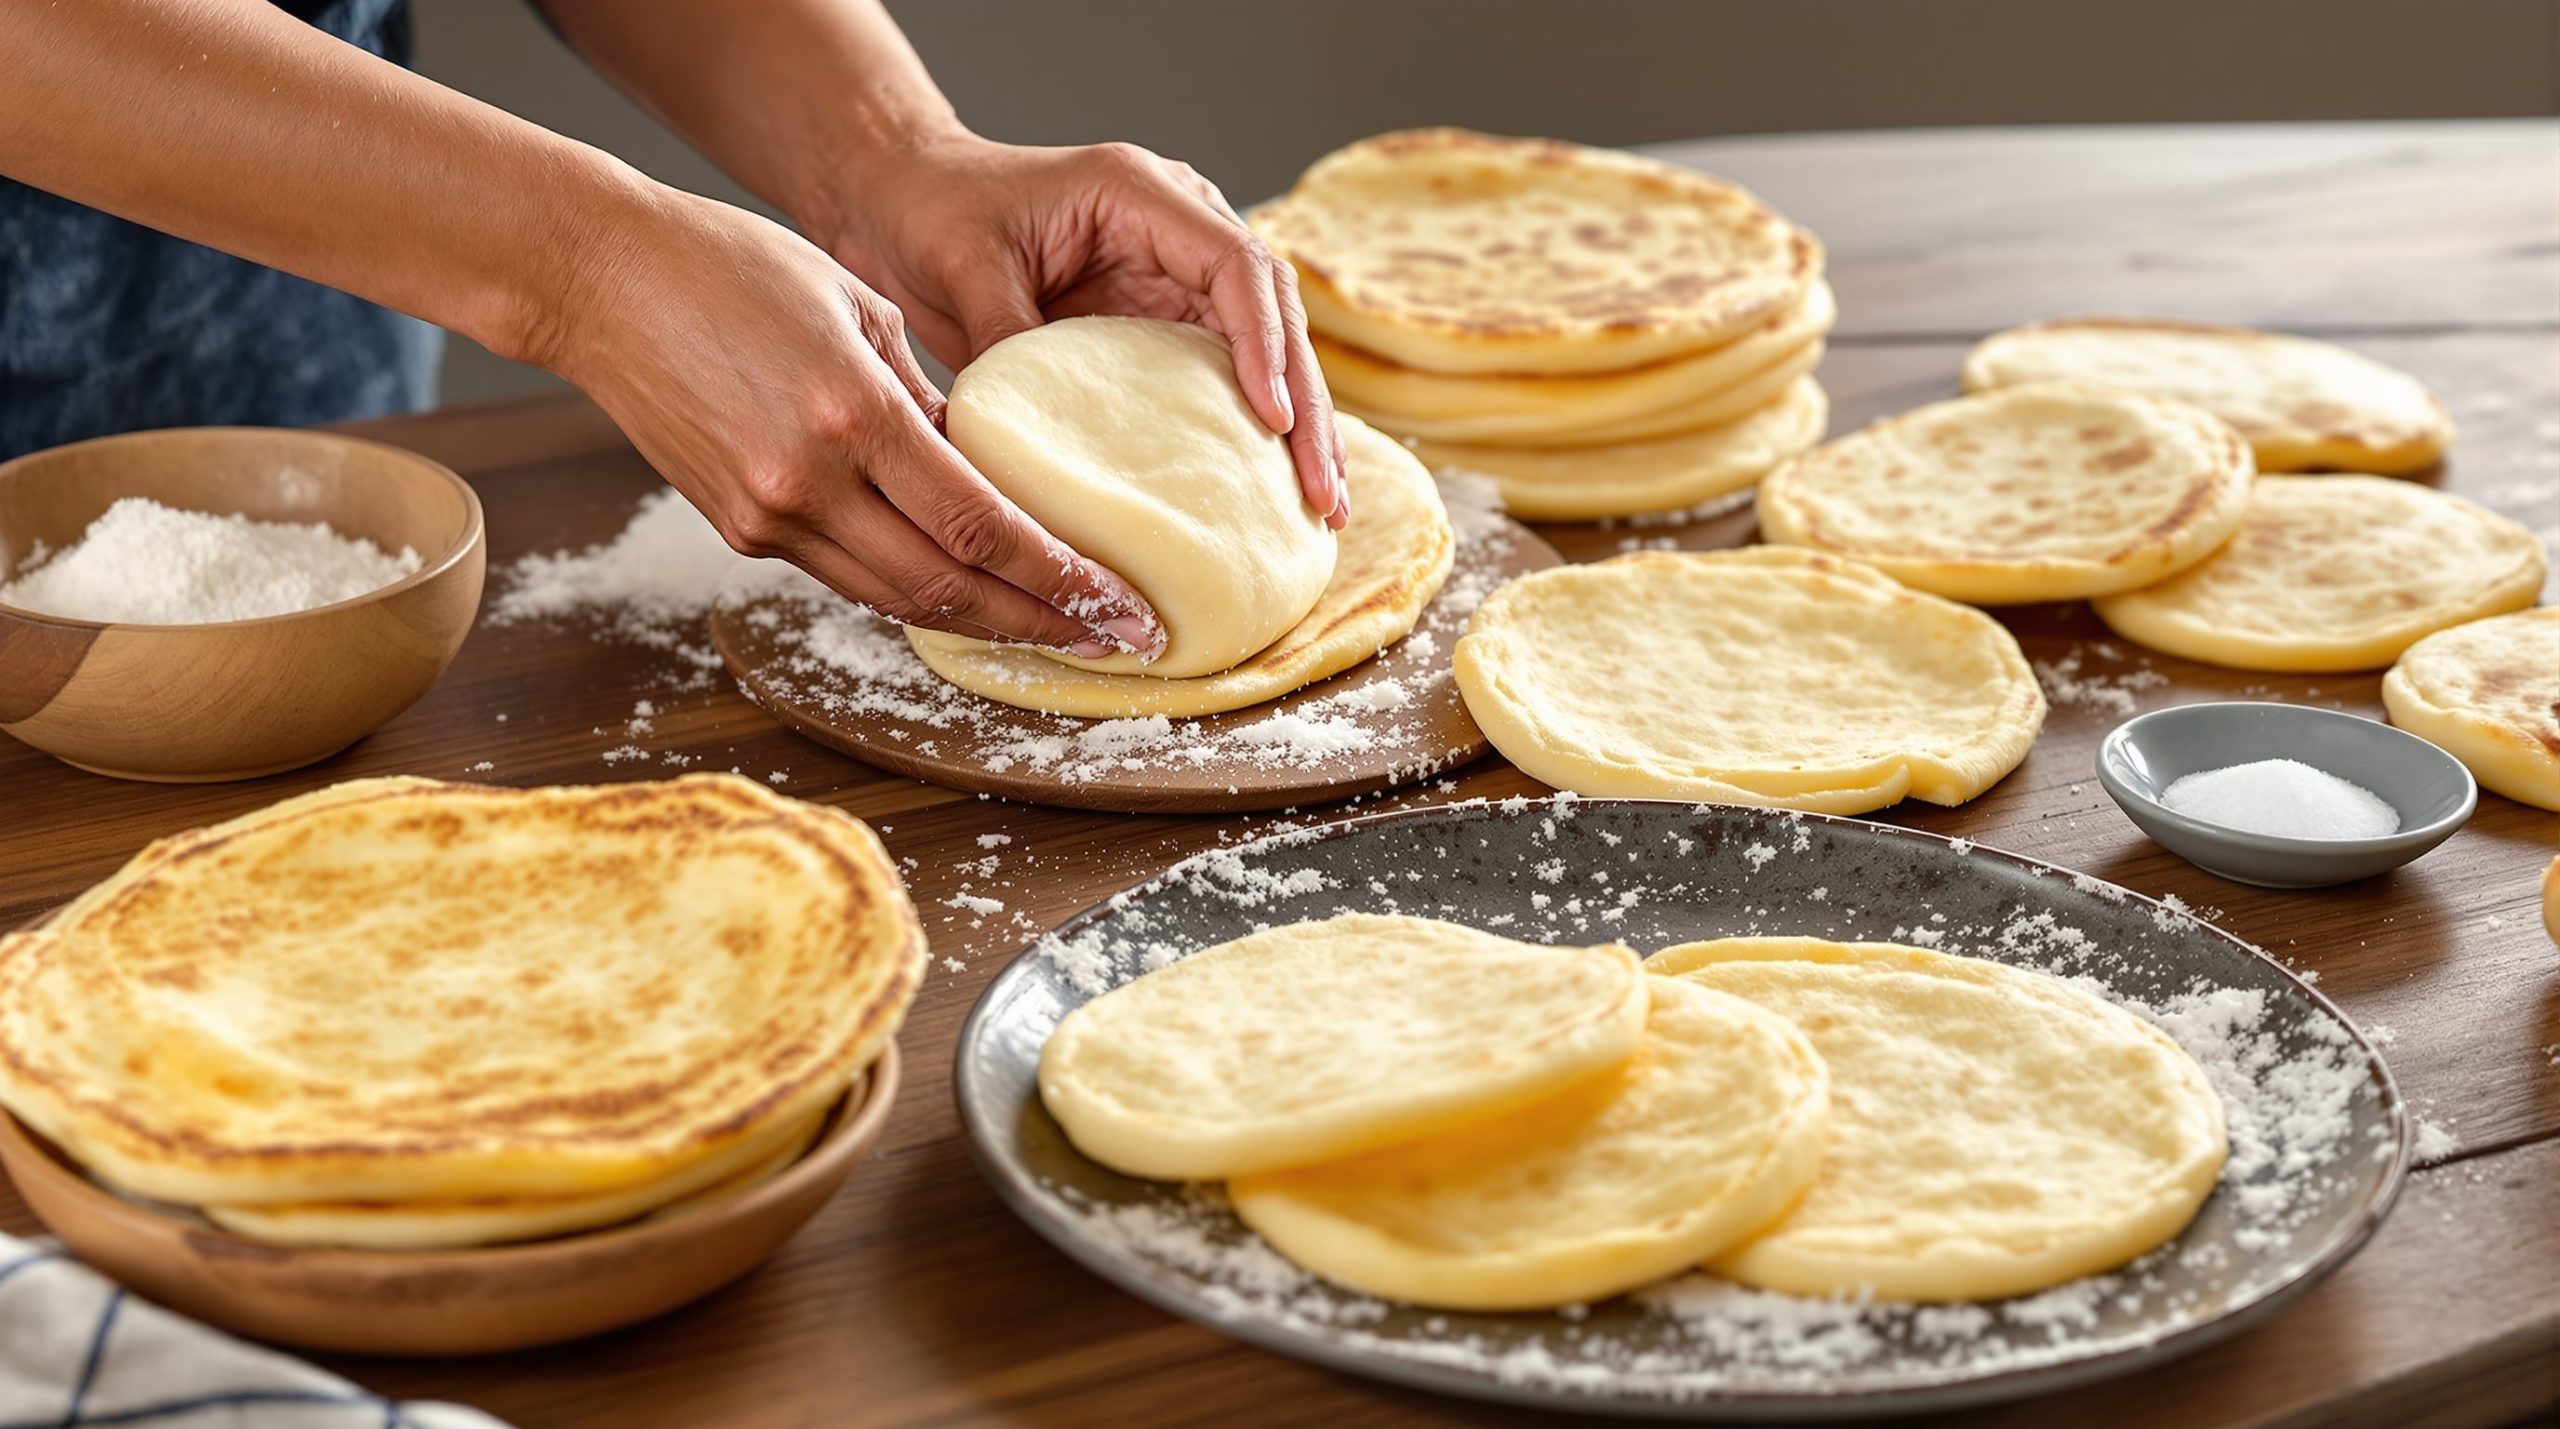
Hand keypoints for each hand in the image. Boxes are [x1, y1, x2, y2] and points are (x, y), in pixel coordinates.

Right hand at [537, 184, 1162, 655]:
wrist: (597, 280)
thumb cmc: (733, 265)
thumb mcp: (861, 307)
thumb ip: (931, 398)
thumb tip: (992, 469)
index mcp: (854, 414)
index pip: (983, 527)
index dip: (1060, 577)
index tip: (1120, 604)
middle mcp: (809, 483)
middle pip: (949, 589)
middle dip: (1042, 623)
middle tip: (1115, 642)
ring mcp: (767, 517)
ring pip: (898, 599)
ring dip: (984, 623)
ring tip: (1059, 631)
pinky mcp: (739, 530)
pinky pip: (848, 575)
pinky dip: (915, 589)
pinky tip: (971, 592)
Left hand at [814, 133, 1349, 527]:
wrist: (907, 197)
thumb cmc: (933, 210)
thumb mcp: (967, 268)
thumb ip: (1013, 341)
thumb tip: (1047, 442)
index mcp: (1141, 193)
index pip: (1236, 266)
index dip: (1264, 345)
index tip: (1273, 423)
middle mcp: (1178, 227)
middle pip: (1276, 314)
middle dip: (1307, 407)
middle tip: (1324, 495)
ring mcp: (1176, 275)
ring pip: (1268, 350)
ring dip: (1300, 428)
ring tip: (1323, 509)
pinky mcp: (1162, 320)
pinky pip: (1226, 376)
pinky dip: (1256, 432)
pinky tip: (1276, 493)